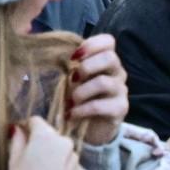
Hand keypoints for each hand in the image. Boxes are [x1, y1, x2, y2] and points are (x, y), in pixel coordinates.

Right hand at [9, 113, 83, 169]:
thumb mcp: (14, 159)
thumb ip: (17, 139)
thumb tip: (18, 129)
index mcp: (45, 135)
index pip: (36, 121)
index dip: (27, 127)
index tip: (22, 136)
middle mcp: (64, 142)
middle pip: (51, 135)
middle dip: (42, 142)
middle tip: (31, 158)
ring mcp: (74, 156)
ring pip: (62, 149)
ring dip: (54, 154)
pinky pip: (69, 163)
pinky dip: (62, 167)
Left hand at [63, 33, 127, 147]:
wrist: (90, 129)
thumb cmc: (78, 99)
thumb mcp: (70, 80)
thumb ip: (67, 67)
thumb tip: (49, 56)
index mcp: (105, 60)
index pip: (108, 41)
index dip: (91, 45)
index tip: (74, 57)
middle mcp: (117, 72)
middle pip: (110, 58)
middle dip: (86, 67)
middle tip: (71, 80)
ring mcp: (120, 90)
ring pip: (104, 82)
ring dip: (82, 91)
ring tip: (70, 101)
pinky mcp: (120, 109)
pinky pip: (101, 105)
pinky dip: (83, 109)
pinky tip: (72, 114)